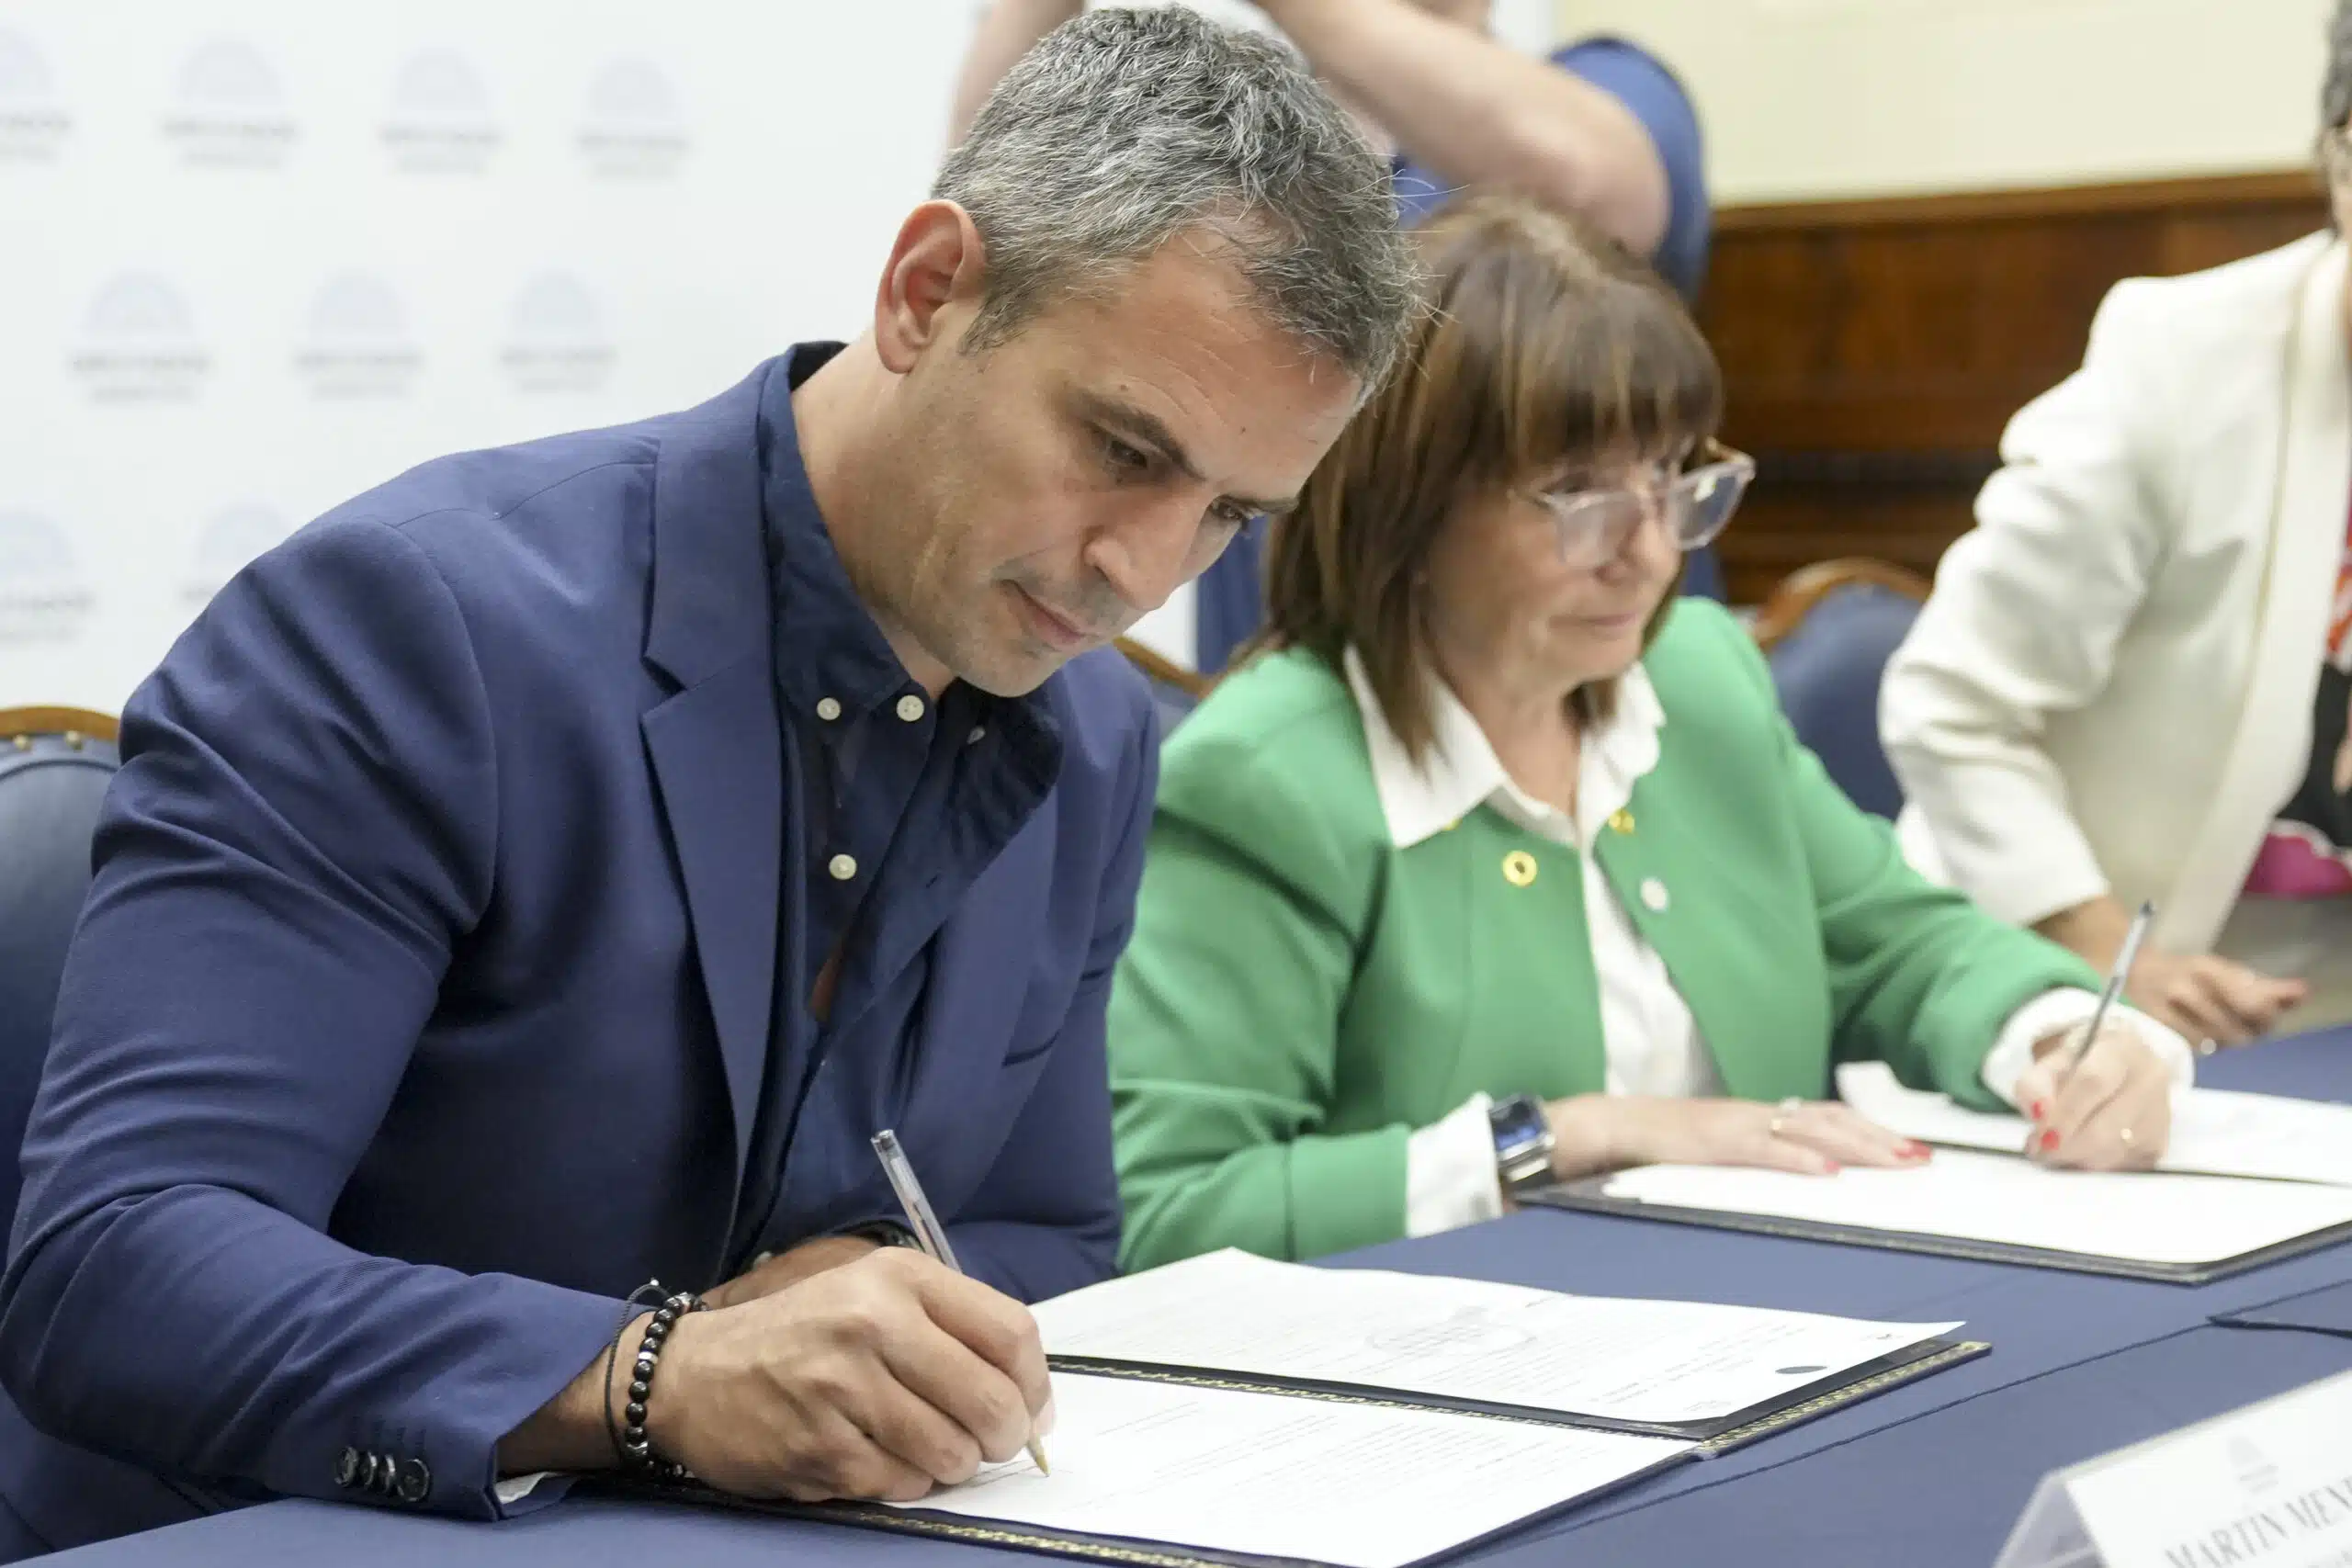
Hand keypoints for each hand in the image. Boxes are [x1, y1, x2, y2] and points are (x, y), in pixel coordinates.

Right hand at [648, 1247, 1050, 1501]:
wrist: (693, 1374)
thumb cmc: (802, 1335)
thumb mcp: (874, 1294)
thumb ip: (952, 1329)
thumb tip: (1032, 1400)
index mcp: (899, 1279)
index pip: (1010, 1332)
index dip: (1036, 1382)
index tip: (1033, 1408)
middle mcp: (874, 1325)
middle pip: (991, 1400)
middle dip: (1004, 1436)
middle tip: (989, 1442)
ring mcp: (843, 1389)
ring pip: (952, 1452)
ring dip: (954, 1464)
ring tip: (928, 1448)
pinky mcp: (819, 1447)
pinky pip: (902, 1484)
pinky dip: (906, 1483)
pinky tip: (880, 1458)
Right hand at [1543, 1094, 1930, 1180]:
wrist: (1598, 1130)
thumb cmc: (1650, 1148)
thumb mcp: (1710, 1157)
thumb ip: (1747, 1164)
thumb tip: (1794, 1183)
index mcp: (1752, 1120)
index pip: (1822, 1120)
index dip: (1867, 1133)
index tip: (1907, 1150)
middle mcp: (1748, 1115)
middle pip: (1827, 1120)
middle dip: (1876, 1139)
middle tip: (1919, 1159)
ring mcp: (1730, 1125)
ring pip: (1805, 1130)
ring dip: (1853, 1145)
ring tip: (1890, 1161)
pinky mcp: (1707, 1141)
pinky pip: (1760, 1149)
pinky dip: (1796, 1159)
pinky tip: (1824, 1171)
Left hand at [2012, 1022, 2171, 1170]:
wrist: (2123, 1067)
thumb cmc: (2081, 1064)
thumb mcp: (2051, 1062)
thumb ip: (2035, 1083)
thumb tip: (2037, 1114)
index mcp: (2122, 1049)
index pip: (2094, 1083)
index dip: (2064, 1113)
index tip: (2039, 1134)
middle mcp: (2150, 1080)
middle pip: (2104, 1129)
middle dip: (2064, 1146)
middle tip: (2039, 1149)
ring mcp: (2160, 1115)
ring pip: (2111, 1153)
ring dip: (2075, 1158)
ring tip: (2055, 1147)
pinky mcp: (2160, 1145)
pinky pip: (2120, 1166)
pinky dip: (2092, 1164)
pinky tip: (2080, 1151)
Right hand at [2126, 949, 2303, 1048]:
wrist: (2128, 970)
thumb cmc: (2185, 973)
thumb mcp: (2221, 971)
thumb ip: (2262, 985)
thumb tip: (2301, 994)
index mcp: (2208, 967)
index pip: (2255, 1003)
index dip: (2267, 1018)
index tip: (2264, 1016)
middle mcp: (2188, 987)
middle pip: (2239, 1030)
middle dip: (2247, 1032)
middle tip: (2241, 1027)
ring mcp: (2168, 1010)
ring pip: (2218, 1043)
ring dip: (2226, 1041)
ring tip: (2219, 1031)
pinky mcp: (2155, 1029)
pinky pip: (2195, 1049)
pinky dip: (2205, 1047)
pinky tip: (2200, 1037)